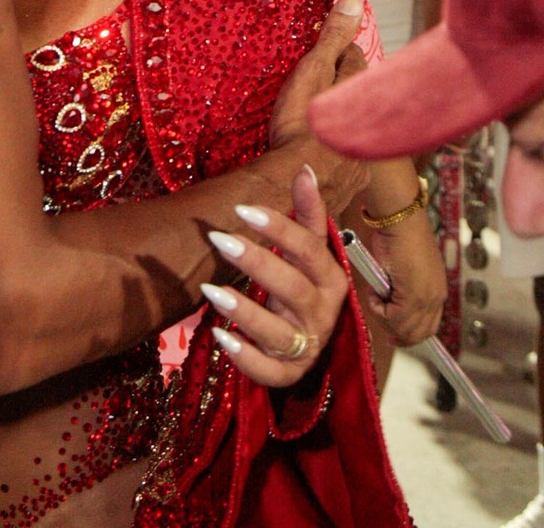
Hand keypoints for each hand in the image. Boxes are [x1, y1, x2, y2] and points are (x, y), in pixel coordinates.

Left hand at [200, 165, 347, 387]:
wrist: (311, 340)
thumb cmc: (304, 284)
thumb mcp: (309, 250)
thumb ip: (308, 213)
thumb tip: (305, 169)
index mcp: (332, 278)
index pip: (310, 249)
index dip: (280, 228)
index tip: (243, 209)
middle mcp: (324, 313)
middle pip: (294, 288)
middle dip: (257, 262)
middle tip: (219, 239)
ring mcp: (307, 346)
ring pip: (279, 333)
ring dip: (245, 312)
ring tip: (211, 292)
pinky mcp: (289, 373)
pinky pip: (270, 373)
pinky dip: (247, 358)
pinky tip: (221, 337)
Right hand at [268, 0, 369, 215]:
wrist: (298, 180)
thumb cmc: (300, 121)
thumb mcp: (313, 70)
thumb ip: (333, 36)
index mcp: (357, 89)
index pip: (353, 58)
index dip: (339, 52)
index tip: (325, 51)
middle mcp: (366, 121)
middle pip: (356, 95)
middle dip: (342, 89)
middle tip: (320, 85)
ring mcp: (360, 154)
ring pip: (352, 130)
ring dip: (340, 125)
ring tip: (317, 124)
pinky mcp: (349, 183)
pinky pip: (344, 164)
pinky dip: (334, 158)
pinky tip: (320, 160)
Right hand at [363, 209, 445, 345]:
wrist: (400, 220)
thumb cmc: (398, 236)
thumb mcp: (403, 270)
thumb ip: (402, 292)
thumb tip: (390, 309)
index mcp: (436, 292)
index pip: (428, 328)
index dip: (409, 335)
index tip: (393, 334)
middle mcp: (436, 298)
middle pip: (417, 335)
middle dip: (394, 330)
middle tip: (379, 314)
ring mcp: (426, 299)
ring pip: (404, 330)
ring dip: (384, 317)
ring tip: (376, 295)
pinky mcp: (414, 296)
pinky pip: (393, 318)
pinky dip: (378, 308)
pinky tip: (375, 291)